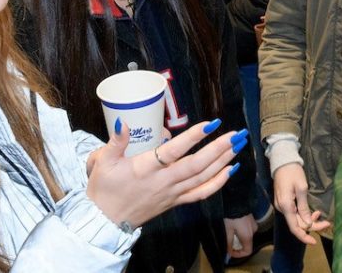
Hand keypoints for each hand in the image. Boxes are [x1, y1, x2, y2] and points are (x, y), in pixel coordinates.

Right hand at [86, 119, 238, 228]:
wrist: (105, 220)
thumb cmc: (104, 189)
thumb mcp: (103, 161)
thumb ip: (116, 141)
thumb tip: (123, 121)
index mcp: (146, 168)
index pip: (175, 151)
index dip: (193, 137)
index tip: (210, 124)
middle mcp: (164, 181)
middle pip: (197, 165)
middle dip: (219, 148)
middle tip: (236, 133)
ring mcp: (172, 193)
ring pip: (203, 177)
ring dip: (223, 161)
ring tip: (238, 145)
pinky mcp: (176, 201)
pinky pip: (201, 193)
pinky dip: (218, 183)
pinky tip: (231, 170)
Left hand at [224, 214, 256, 258]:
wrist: (236, 198)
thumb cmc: (232, 215)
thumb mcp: (227, 230)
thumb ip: (228, 243)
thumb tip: (228, 253)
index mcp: (248, 235)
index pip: (247, 251)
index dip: (238, 254)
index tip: (230, 252)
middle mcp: (253, 230)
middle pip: (246, 243)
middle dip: (237, 245)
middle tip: (228, 242)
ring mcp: (253, 223)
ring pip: (246, 235)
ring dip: (238, 237)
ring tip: (229, 231)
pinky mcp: (251, 218)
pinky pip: (247, 228)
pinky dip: (240, 230)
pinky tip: (233, 224)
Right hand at [272, 163, 330, 243]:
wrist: (282, 160)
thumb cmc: (293, 172)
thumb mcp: (301, 188)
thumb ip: (304, 207)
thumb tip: (308, 223)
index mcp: (286, 206)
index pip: (294, 228)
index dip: (304, 236)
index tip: (315, 241)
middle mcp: (282, 208)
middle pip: (297, 223)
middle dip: (312, 225)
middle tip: (327, 223)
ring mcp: (282, 205)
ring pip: (296, 218)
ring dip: (309, 219)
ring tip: (320, 214)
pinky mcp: (284, 201)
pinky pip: (294, 212)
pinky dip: (304, 214)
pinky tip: (313, 211)